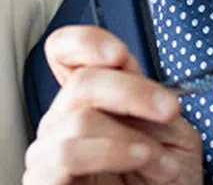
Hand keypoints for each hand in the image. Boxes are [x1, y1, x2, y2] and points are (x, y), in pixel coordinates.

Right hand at [23, 27, 202, 184]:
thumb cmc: (165, 181)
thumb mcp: (169, 130)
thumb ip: (148, 96)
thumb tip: (129, 70)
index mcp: (86, 99)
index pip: (63, 50)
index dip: (84, 42)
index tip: (119, 55)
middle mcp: (61, 120)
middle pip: (80, 80)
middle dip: (131, 91)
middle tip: (167, 108)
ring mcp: (48, 151)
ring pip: (79, 117)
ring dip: (128, 134)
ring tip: (160, 157)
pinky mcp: (43, 180)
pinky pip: (67, 153)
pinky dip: (110, 151)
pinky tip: (138, 158)